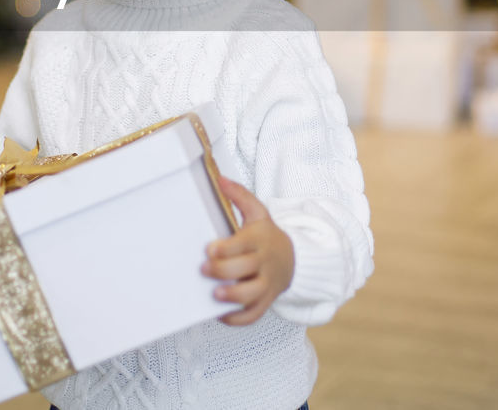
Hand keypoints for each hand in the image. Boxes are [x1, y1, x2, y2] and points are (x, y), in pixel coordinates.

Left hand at [201, 176, 294, 325]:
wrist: (294, 258)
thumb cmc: (267, 235)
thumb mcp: (258, 212)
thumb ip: (240, 195)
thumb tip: (221, 179)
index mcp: (259, 239)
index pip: (242, 244)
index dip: (225, 249)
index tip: (209, 250)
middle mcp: (264, 262)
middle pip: (244, 269)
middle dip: (222, 271)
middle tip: (203, 270)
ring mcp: (267, 283)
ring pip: (251, 295)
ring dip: (232, 296)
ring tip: (215, 294)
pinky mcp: (266, 300)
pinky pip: (254, 315)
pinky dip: (238, 319)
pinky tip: (221, 314)